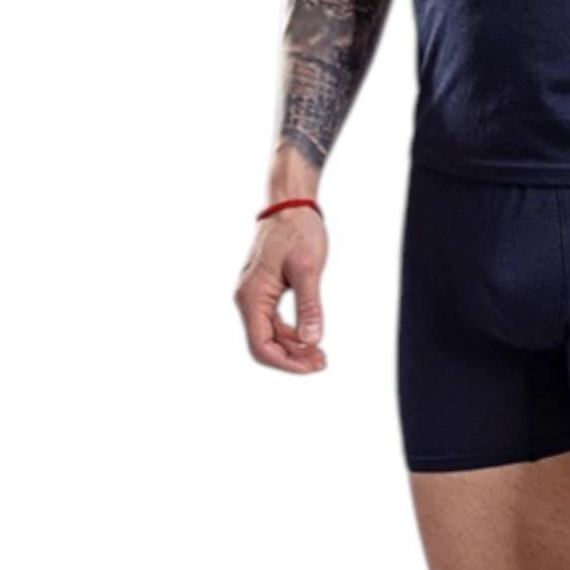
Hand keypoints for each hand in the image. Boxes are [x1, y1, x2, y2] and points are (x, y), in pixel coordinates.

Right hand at [233, 207, 328, 372]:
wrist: (290, 203)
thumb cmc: (298, 231)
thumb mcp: (308, 269)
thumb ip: (309, 306)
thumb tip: (312, 340)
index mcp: (252, 296)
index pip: (261, 346)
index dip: (286, 362)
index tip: (313, 366)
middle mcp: (247, 298)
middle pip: (264, 343)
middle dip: (292, 357)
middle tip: (322, 362)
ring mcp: (254, 294)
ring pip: (270, 333)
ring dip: (293, 346)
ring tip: (320, 353)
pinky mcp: (264, 289)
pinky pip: (273, 319)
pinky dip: (291, 331)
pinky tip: (310, 335)